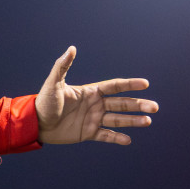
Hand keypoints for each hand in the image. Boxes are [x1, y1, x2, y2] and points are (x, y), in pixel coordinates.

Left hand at [35, 46, 156, 144]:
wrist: (34, 123)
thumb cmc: (43, 101)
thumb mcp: (53, 83)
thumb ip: (62, 66)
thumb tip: (72, 48)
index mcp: (90, 92)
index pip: (114, 86)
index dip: (130, 84)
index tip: (145, 83)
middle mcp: (95, 105)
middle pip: (122, 103)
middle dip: (138, 105)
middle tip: (154, 107)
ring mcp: (93, 119)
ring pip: (118, 119)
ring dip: (133, 120)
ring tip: (148, 121)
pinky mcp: (88, 133)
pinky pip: (106, 135)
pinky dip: (117, 138)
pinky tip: (128, 140)